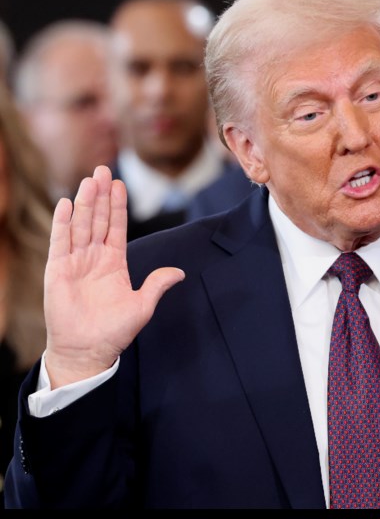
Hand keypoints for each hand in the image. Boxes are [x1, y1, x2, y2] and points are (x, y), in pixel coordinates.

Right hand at [43, 166, 184, 388]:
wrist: (88, 351)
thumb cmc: (114, 331)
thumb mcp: (142, 305)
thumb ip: (157, 284)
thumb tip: (179, 272)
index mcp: (114, 262)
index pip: (117, 227)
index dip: (119, 205)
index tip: (120, 184)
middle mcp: (94, 258)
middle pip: (98, 219)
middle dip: (101, 195)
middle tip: (103, 169)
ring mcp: (75, 262)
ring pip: (81, 226)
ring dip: (85, 203)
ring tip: (89, 180)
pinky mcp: (58, 271)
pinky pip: (60, 243)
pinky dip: (63, 223)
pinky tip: (66, 204)